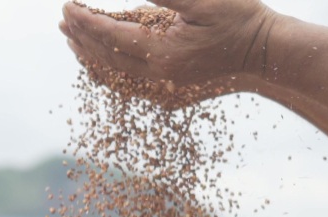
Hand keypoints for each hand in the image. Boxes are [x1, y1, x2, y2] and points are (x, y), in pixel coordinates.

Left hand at [59, 0, 275, 87]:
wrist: (265, 55)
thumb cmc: (240, 21)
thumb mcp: (202, 0)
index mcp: (163, 55)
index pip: (111, 37)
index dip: (86, 21)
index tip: (66, 6)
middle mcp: (159, 78)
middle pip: (107, 59)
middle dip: (82, 38)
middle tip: (62, 19)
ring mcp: (164, 91)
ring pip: (115, 77)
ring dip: (91, 58)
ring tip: (72, 40)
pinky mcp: (171, 95)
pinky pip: (129, 88)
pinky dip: (110, 74)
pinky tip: (100, 64)